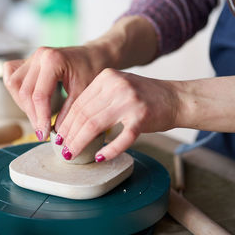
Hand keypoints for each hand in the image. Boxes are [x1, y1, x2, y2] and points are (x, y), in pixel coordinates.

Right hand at [3, 46, 105, 140]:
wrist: (96, 55)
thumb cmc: (93, 70)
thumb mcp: (84, 94)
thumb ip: (68, 114)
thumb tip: (57, 137)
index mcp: (53, 60)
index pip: (39, 95)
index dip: (40, 118)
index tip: (44, 134)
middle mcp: (39, 56)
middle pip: (24, 92)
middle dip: (32, 115)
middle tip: (42, 131)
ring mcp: (32, 57)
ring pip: (14, 84)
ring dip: (23, 104)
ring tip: (38, 117)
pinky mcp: (29, 61)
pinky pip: (12, 76)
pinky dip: (17, 92)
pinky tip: (30, 102)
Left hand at [56, 68, 178, 160]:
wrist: (176, 98)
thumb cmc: (144, 97)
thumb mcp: (117, 88)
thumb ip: (98, 99)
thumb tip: (72, 123)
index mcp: (107, 77)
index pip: (79, 103)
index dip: (66, 122)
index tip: (59, 136)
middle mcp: (117, 86)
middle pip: (84, 115)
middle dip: (70, 135)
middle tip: (63, 149)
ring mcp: (130, 101)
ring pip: (95, 126)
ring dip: (81, 143)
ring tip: (73, 155)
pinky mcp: (142, 117)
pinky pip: (122, 138)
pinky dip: (109, 149)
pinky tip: (100, 157)